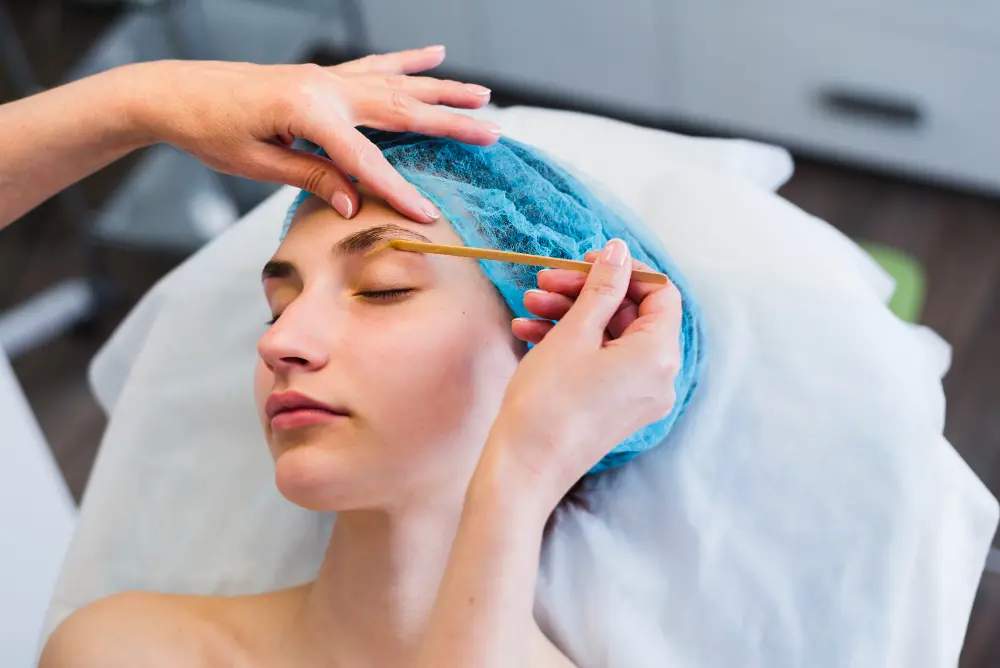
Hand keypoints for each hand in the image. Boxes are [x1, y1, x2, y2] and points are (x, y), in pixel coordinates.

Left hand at [127, 47, 498, 221]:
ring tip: (482, 96)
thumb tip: (355, 204)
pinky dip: (407, 61)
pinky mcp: (322, 75)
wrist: (178, 92)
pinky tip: (435, 55)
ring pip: (397, 84)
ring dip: (442, 90)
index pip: (364, 160)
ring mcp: (326, 76)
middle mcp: (325, 86)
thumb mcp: (257, 165)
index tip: (430, 214)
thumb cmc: (211, 131)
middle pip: (399, 110)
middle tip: (491, 133)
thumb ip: (311, 177)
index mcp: (307, 110)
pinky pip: (375, 66)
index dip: (398, 191)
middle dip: (449, 123)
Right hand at [479, 240, 682, 512]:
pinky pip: (600, 363)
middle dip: (585, 292)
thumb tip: (620, 252)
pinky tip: (528, 333)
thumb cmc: (548, 402)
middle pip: (631, 314)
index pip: (661, 293)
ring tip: (528, 306)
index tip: (586, 261)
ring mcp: (637, 396)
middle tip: (545, 281)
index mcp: (659, 355)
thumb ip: (601, 288)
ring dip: (570, 314)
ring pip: (609, 337)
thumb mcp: (574, 333)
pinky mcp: (615, 408)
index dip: (625, 271)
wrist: (524, 469)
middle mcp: (658, 377)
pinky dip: (570, 344)